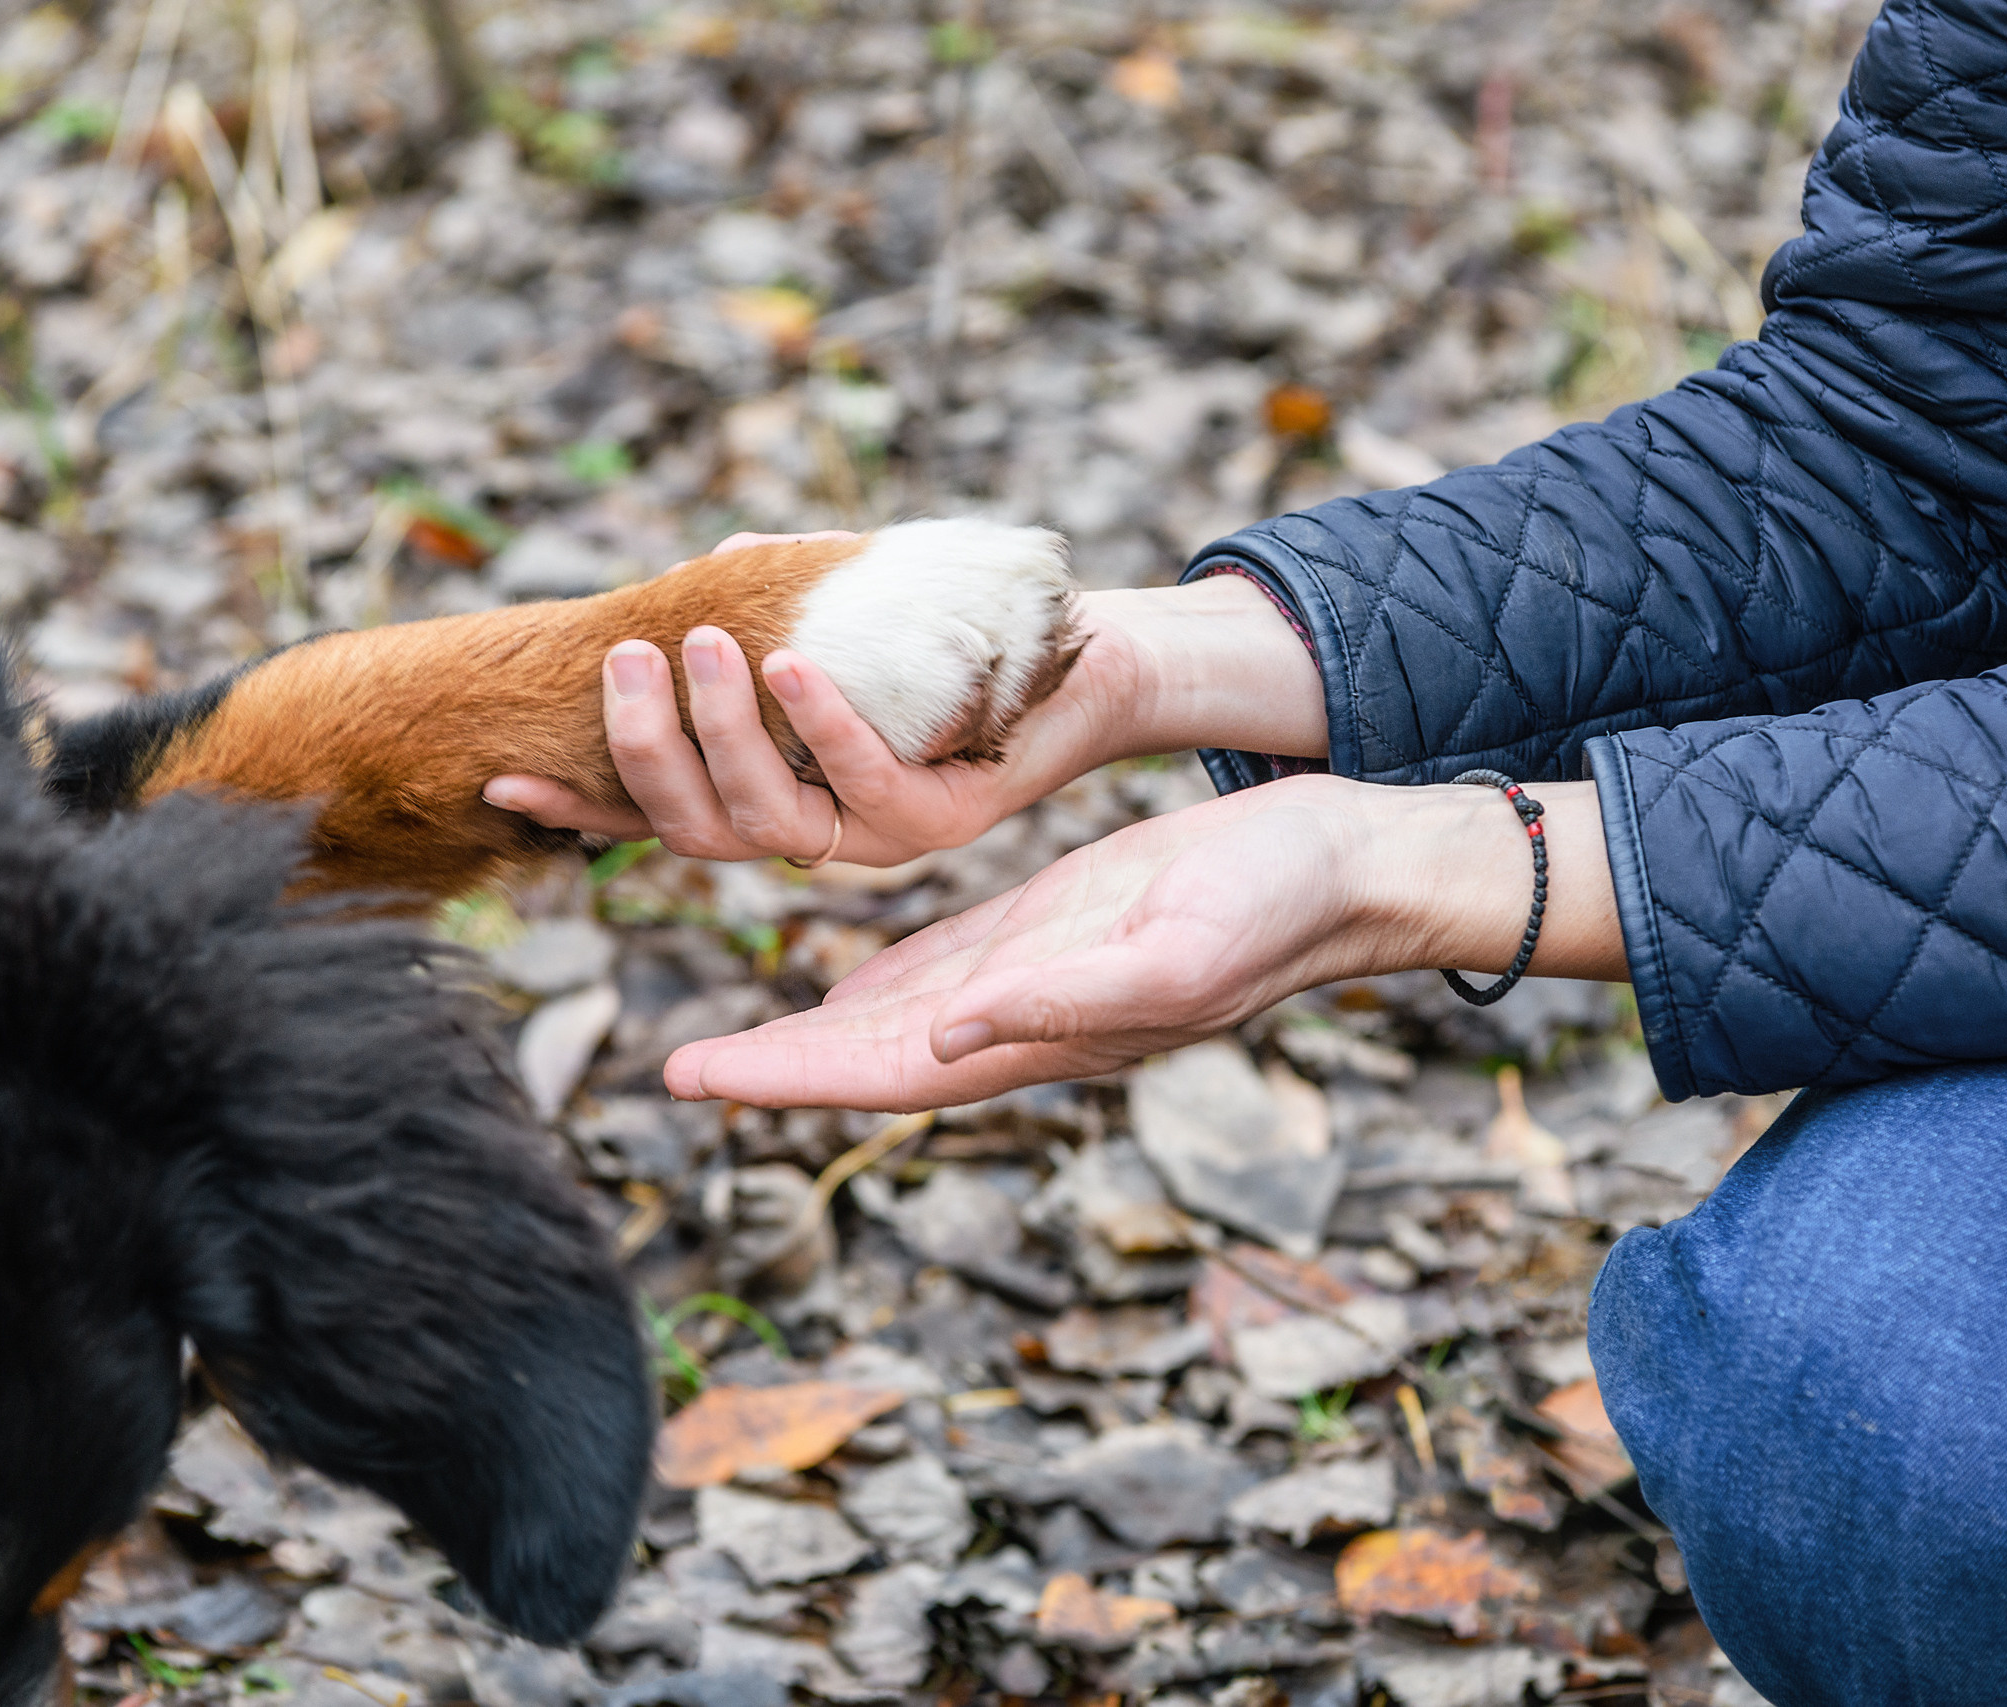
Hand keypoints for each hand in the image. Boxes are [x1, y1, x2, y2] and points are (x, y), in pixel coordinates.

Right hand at [482, 548, 1325, 866]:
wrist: (1080, 646)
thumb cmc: (948, 626)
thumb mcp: (835, 611)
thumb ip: (765, 601)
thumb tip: (699, 577)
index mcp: (779, 796)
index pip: (659, 817)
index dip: (584, 806)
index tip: (505, 775)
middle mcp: (819, 833)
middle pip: (698, 832)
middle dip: (646, 752)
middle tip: (623, 661)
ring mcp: (880, 836)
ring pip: (770, 823)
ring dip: (722, 739)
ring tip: (698, 647)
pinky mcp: (947, 821)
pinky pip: (868, 789)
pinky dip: (822, 726)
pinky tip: (792, 666)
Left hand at [663, 774, 1626, 1109]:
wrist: (1335, 868)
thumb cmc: (1271, 906)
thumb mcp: (1171, 946)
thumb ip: (1062, 1002)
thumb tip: (947, 1039)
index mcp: (1039, 1035)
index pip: (886, 1072)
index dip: (788, 1080)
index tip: (697, 1081)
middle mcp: (1017, 1021)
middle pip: (865, 1057)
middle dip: (771, 1068)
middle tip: (670, 1071)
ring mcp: (1027, 981)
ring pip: (889, 1019)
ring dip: (804, 1033)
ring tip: (719, 1039)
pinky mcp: (1043, 932)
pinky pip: (931, 967)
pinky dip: (867, 978)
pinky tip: (826, 977)